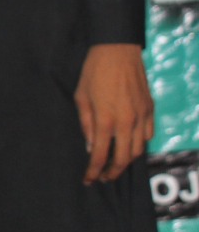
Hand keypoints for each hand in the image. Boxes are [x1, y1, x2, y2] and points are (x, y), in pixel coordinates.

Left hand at [75, 43, 154, 183]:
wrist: (118, 51)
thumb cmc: (94, 72)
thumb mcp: (81, 97)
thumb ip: (85, 123)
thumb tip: (90, 146)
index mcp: (105, 119)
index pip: (100, 154)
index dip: (94, 171)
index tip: (88, 180)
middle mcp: (126, 121)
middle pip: (124, 158)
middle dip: (113, 172)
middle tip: (103, 177)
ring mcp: (141, 116)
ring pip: (138, 149)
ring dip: (127, 160)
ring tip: (116, 163)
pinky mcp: (150, 110)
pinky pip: (147, 135)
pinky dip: (138, 144)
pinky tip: (129, 144)